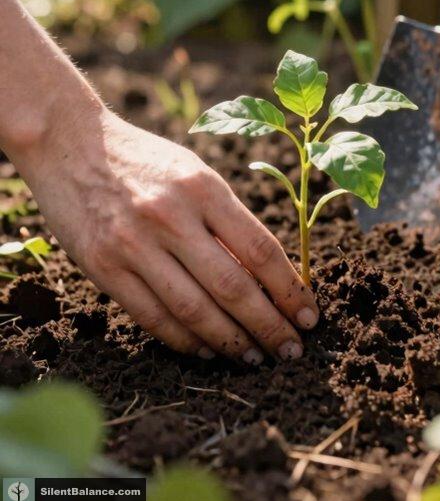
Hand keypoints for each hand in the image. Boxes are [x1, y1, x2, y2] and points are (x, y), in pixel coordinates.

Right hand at [19, 106, 318, 362]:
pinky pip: (153, 317)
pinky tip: (207, 351)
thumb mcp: (192, 171)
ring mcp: (134, 244)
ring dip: (231, 342)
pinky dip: (185, 341)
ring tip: (255, 358)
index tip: (309, 316)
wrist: (70, 143)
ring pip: (194, 310)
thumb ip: (225, 218)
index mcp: (202, 186)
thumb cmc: (143, 158)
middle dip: (269, 326)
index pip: (260, 250)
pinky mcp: (104, 267)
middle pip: (233, 287)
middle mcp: (171, 216)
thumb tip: (265, 277)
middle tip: (292, 350)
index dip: (290, 291)